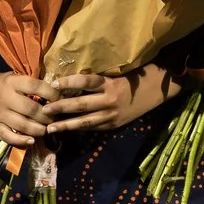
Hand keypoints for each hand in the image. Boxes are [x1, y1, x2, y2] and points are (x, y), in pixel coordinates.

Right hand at [0, 70, 56, 147]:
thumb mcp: (13, 77)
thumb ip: (30, 84)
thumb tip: (57, 90)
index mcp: (12, 82)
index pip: (36, 87)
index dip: (52, 94)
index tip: (61, 98)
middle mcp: (5, 98)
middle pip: (31, 109)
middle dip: (48, 116)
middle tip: (57, 118)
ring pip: (23, 125)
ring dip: (39, 129)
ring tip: (47, 129)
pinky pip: (9, 137)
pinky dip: (21, 141)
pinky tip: (31, 141)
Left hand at [44, 69, 170, 132]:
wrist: (159, 90)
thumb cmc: (137, 75)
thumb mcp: (119, 71)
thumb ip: (99, 77)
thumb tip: (73, 78)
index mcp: (111, 83)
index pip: (86, 82)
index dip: (69, 82)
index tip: (53, 83)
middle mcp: (110, 100)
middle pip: (81, 105)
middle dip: (61, 108)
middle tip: (44, 110)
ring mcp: (112, 115)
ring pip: (85, 122)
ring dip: (66, 125)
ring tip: (50, 128)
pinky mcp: (114, 125)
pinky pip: (93, 128)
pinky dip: (79, 129)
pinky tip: (66, 131)